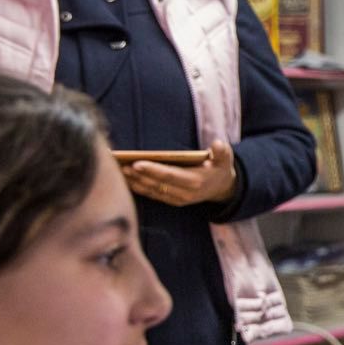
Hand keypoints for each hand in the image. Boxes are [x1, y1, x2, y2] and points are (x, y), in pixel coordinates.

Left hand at [122, 139, 238, 206]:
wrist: (222, 188)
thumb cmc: (219, 168)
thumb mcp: (225, 159)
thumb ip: (222, 152)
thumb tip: (218, 143)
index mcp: (195, 182)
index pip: (170, 175)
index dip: (152, 170)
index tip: (136, 163)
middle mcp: (184, 193)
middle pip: (156, 184)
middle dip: (137, 175)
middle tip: (119, 165)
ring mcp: (177, 199)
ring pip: (151, 190)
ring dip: (134, 182)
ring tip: (118, 171)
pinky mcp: (171, 201)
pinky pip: (152, 194)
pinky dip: (138, 188)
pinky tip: (126, 180)